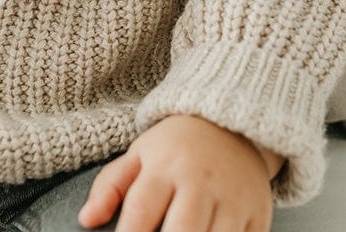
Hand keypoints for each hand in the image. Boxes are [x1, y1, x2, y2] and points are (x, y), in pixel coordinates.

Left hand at [78, 113, 277, 231]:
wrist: (233, 124)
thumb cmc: (177, 147)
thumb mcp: (139, 155)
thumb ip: (110, 187)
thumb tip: (87, 219)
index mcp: (165, 167)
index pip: (141, 211)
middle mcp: (201, 182)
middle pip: (184, 230)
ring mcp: (234, 198)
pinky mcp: (259, 212)